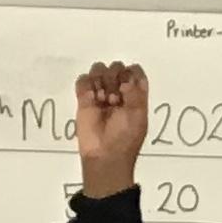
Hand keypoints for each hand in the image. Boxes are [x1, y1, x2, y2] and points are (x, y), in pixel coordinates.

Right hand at [76, 60, 149, 198]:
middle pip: (116, 67)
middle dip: (115, 79)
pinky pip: (83, 80)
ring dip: (100, 82)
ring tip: (101, 100)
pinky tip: (90, 99)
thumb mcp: (139, 115)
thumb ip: (135, 92)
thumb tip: (124, 80)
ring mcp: (100, 94)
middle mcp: (118, 91)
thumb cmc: (125, 137)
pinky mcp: (83, 99)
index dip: (131, 74)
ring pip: (99, 69)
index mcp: (135, 94)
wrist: (105, 155)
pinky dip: (86, 86)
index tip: (128, 87)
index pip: (134, 71)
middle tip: (115, 100)